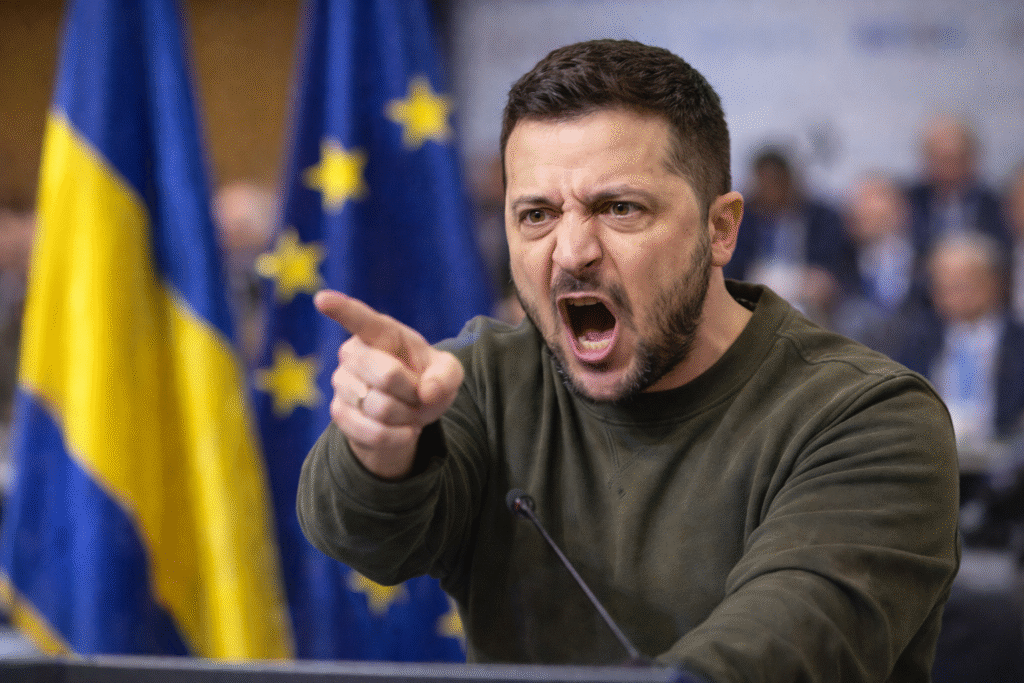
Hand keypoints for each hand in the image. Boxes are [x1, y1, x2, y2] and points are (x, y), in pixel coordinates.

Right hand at [314, 290, 463, 479]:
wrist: (408, 415)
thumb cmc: (426, 382)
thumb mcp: (448, 374)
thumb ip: (447, 377)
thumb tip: (427, 392)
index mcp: (382, 333)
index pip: (361, 319)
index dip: (342, 309)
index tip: (322, 299)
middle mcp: (354, 353)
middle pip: (386, 375)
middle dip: (412, 392)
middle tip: (418, 394)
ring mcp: (341, 382)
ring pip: (379, 407)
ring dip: (406, 416)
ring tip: (408, 411)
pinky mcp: (338, 412)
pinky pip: (371, 432)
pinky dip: (397, 437)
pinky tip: (403, 430)